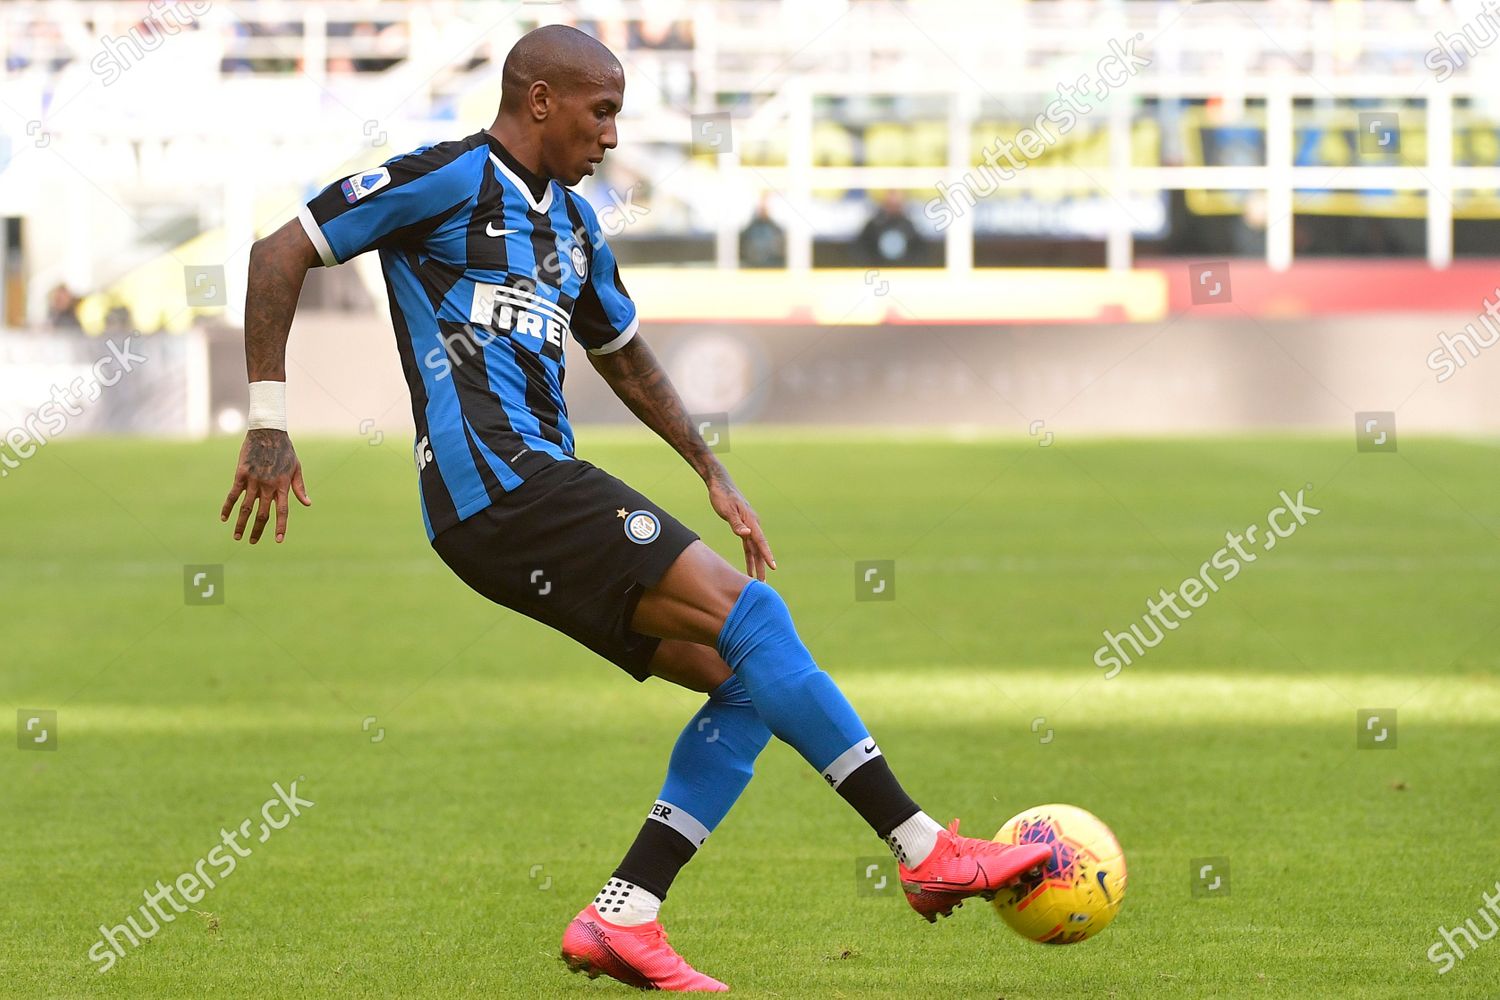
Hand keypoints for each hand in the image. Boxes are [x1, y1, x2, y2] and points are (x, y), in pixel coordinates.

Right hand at [220, 428, 310, 543]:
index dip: (281, 526)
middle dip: (257, 530)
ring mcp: (253, 481)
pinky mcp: (241, 474)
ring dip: (241, 523)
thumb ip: (299, 487)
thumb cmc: (285, 450)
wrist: (268, 432)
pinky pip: (233, 494)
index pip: (282, 511)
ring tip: (237, 536)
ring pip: (246, 507)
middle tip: (252, 542)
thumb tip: (307, 504)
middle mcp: (268, 486)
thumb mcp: (297, 468)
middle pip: (262, 514)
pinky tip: (224, 518)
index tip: (278, 540)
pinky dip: (228, 506)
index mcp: (282, 486)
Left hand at [707, 471, 775, 580]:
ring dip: (756, 564)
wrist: (720, 484)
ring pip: (754, 549)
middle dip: (763, 566)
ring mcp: (749, 526)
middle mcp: (753, 524)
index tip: (773, 567)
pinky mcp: (743, 527)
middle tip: (764, 583)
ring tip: (757, 580)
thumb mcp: (727, 510)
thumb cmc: (722, 496)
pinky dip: (749, 557)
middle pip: (759, 548)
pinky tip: (749, 567)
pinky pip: (748, 545)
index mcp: (751, 520)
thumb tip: (746, 535)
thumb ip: (736, 523)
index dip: (767, 555)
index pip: (760, 541)